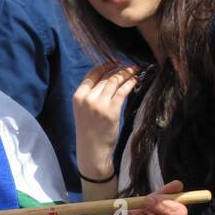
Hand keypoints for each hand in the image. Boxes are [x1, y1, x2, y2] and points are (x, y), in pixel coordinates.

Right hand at [73, 63, 139, 179]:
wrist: (92, 151)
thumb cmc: (90, 131)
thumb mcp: (84, 110)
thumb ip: (92, 95)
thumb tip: (109, 78)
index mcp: (78, 96)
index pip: (93, 73)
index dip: (105, 65)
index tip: (115, 63)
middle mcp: (87, 98)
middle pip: (106, 77)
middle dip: (119, 69)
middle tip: (129, 66)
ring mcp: (99, 104)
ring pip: (114, 81)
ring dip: (126, 73)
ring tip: (135, 70)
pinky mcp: (111, 111)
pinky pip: (123, 91)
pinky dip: (130, 83)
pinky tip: (136, 80)